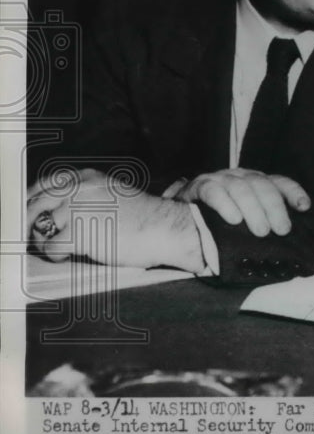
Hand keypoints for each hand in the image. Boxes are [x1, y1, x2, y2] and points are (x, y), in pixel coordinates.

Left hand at [26, 168, 204, 270]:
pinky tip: (68, 256)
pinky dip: (55, 255)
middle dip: (30, 224)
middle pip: (34, 206)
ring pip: (39, 228)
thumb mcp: (111, 193)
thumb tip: (55, 208)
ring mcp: (77, 210)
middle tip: (35, 237)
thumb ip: (84, 195)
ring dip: (44, 242)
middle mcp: (78, 189)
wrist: (165, 228)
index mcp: (85, 178)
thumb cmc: (143, 217)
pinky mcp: (79, 234)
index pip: (42, 185)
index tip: (28, 215)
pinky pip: (51, 247)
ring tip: (59, 248)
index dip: (29, 202)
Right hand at [165, 169, 310, 236]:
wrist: (178, 214)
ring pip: (241, 188)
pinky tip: (233, 219)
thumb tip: (283, 247)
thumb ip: (260, 224)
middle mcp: (240, 176)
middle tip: (281, 230)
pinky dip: (225, 205)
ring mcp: (220, 178)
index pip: (279, 182)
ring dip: (254, 210)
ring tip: (261, 231)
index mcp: (255, 182)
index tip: (304, 207)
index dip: (293, 192)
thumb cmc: (218, 220)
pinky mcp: (200, 186)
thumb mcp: (243, 220)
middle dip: (275, 208)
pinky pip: (214, 192)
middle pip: (262, 186)